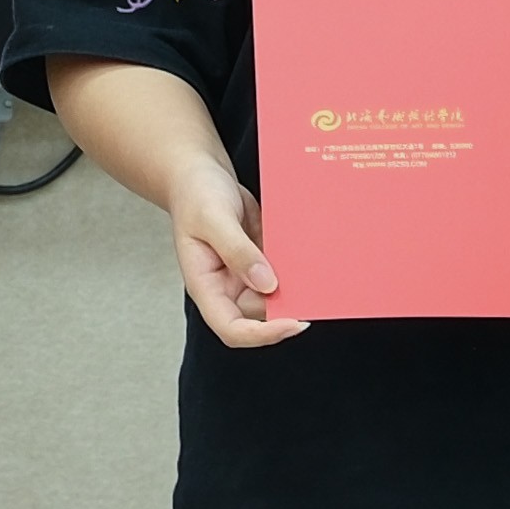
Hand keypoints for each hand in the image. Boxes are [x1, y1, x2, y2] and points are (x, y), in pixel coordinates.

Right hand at [170, 171, 304, 349]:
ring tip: (314, 270)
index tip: (291, 322)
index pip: (231, 328)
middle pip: (259, 317)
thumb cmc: (195, 194)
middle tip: (313, 291)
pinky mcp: (261, 262)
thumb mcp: (212, 218)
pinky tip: (309, 255)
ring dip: (296, 289)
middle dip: (287, 309)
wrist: (200, 174)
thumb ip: (237, 251)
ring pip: (275, 297)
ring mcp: (244, 276)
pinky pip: (282, 275)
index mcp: (205, 285)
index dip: (261, 334)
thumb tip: (267, 284)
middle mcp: (225, 287)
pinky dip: (297, 270)